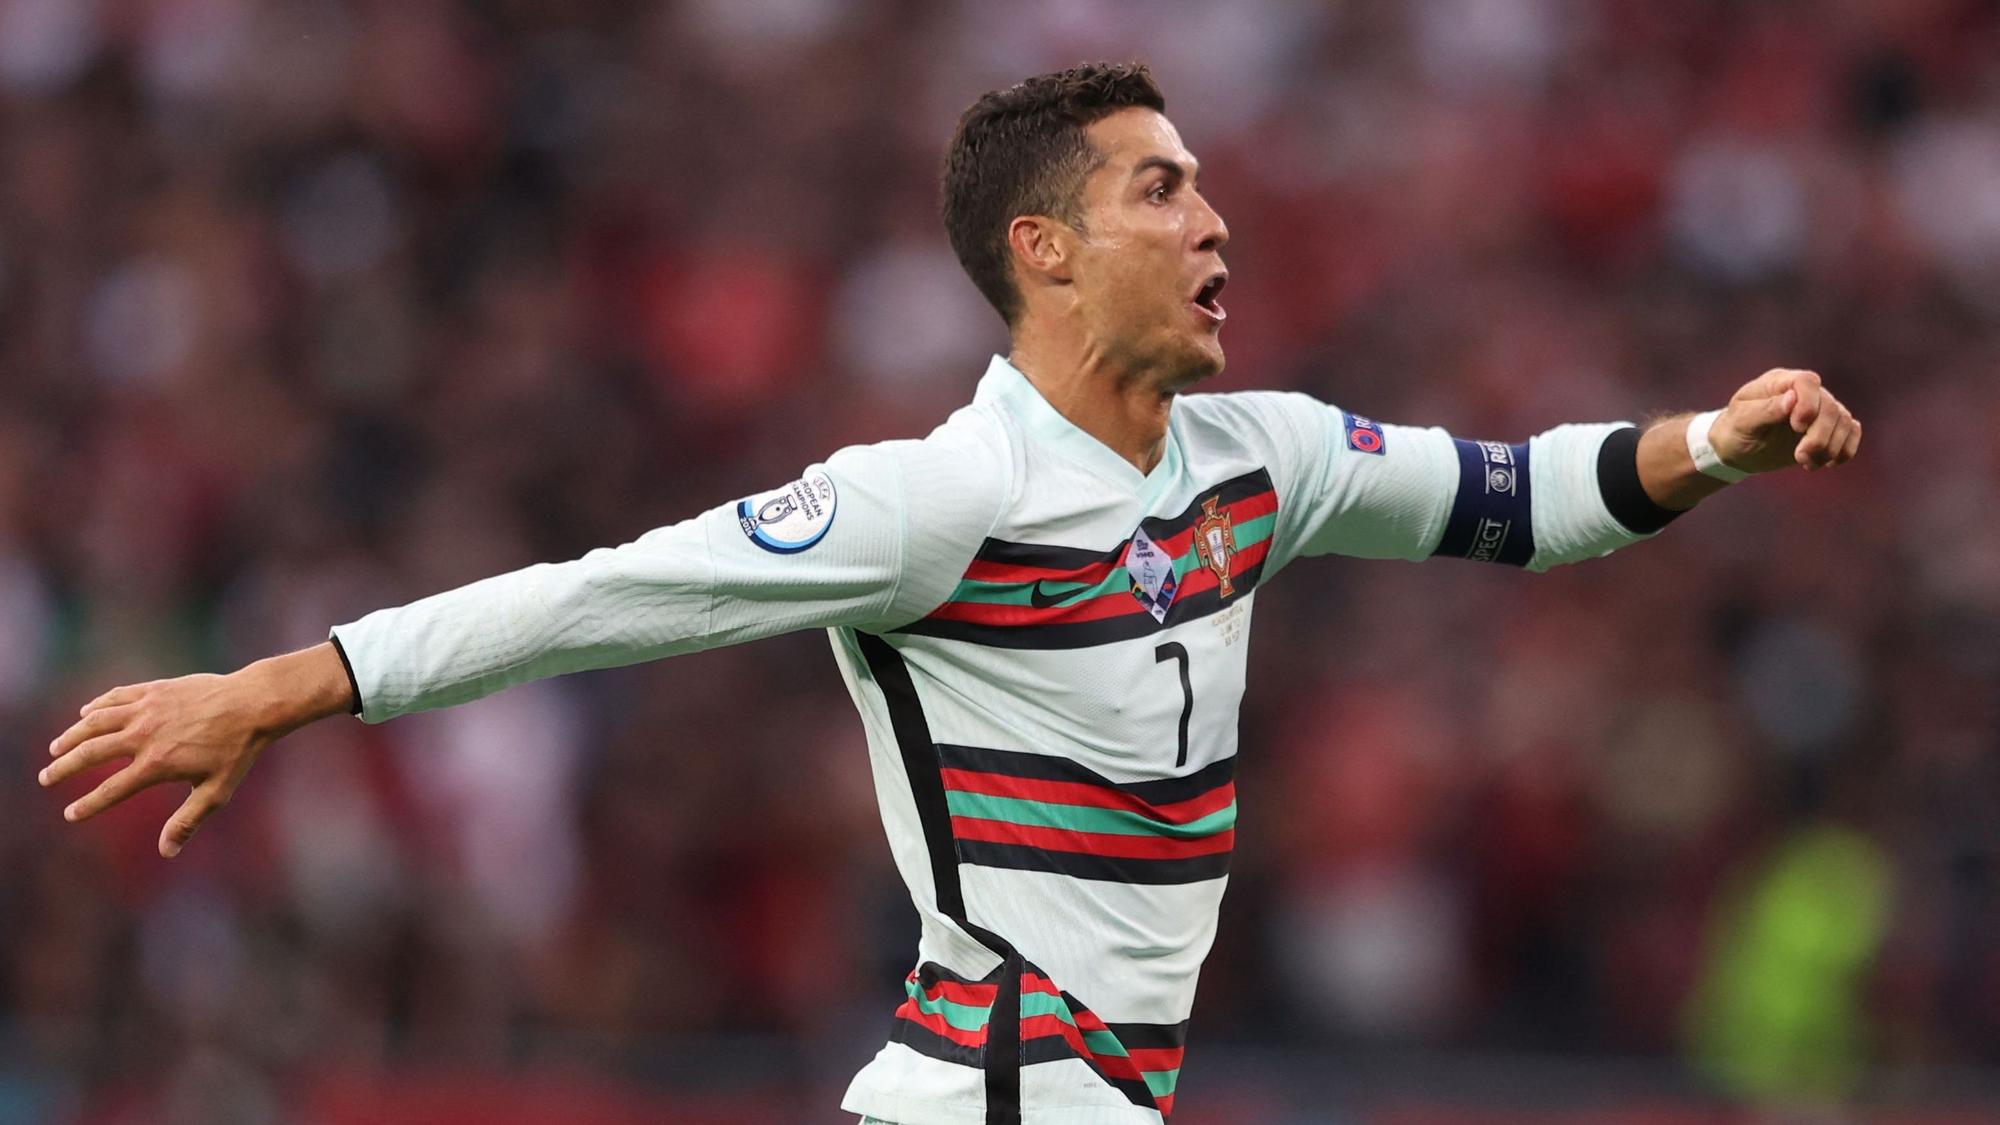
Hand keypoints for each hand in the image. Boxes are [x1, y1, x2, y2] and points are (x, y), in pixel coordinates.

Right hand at [38, 643, 354, 856]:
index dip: (88, 805)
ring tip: (56, 748)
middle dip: (64, 767)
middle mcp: (144, 735)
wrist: (252, 704)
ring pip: (95, 722)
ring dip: (71, 735)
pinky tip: (85, 714)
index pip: (111, 790)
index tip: (71, 814)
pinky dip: (96, 706)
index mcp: (157, 764)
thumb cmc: (237, 751)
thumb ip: (188, 821)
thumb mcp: (216, 792)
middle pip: (90, 753)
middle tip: (46, 778)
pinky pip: (116, 697)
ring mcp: (147, 709)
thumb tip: (167, 852)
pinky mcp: (154, 689)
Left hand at [1709, 368, 1861, 474]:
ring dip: (1830, 448)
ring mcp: (1819, 409)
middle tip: (1799, 457)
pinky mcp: (1828, 428)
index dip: (1809, 404)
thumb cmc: (1735, 431)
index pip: (1807, 381)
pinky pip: (1852, 431)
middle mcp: (1804, 393)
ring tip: (1806, 463)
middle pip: (1830, 407)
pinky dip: (1845, 450)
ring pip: (1843, 421)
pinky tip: (1828, 463)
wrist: (1738, 449)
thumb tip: (1792, 398)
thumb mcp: (1742, 421)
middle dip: (1819, 437)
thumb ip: (1765, 409)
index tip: (1797, 427)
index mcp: (1780, 383)